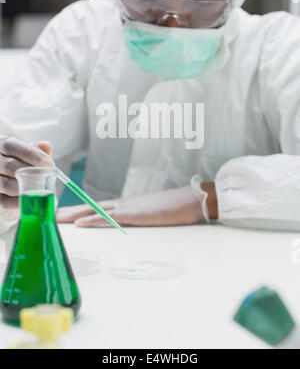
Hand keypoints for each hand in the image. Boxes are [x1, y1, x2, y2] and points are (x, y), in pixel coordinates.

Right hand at [0, 138, 52, 220]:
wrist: (11, 190)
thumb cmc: (21, 168)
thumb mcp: (29, 157)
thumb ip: (36, 151)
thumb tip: (45, 145)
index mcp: (0, 146)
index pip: (10, 146)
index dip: (30, 153)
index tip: (47, 162)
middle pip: (9, 165)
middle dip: (30, 171)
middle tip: (46, 176)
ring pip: (7, 184)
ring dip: (27, 187)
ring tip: (42, 187)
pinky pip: (6, 201)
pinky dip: (21, 200)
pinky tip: (32, 199)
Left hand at [56, 185, 209, 227]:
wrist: (191, 199)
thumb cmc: (176, 208)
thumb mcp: (154, 214)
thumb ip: (140, 218)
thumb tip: (132, 224)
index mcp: (128, 205)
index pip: (100, 208)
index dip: (82, 210)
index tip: (67, 214)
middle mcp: (123, 204)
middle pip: (91, 206)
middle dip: (71, 211)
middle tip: (52, 214)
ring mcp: (128, 207)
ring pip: (94, 210)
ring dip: (74, 214)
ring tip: (56, 219)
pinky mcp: (134, 214)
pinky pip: (108, 217)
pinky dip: (92, 219)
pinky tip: (79, 223)